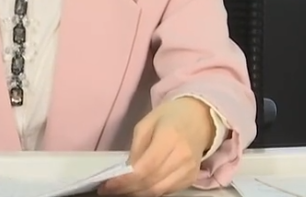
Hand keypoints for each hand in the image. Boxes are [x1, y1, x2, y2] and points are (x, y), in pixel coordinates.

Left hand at [99, 98, 214, 196]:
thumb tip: (126, 171)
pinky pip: (167, 191)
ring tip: (122, 189)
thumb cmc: (169, 117)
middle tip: (110, 189)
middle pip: (151, 183)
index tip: (107, 185)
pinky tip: (139, 187)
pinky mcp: (191, 178)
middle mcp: (182, 157)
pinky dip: (151, 191)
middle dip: (128, 189)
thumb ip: (136, 148)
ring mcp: (189, 170)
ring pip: (159, 191)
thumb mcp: (146, 124)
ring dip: (138, 193)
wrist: (199, 118)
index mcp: (170, 137)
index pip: (145, 168)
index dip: (125, 181)